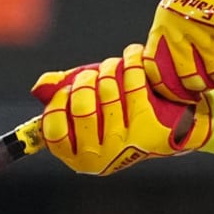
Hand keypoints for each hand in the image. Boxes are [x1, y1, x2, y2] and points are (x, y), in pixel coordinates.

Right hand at [30, 46, 210, 174]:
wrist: (172, 129)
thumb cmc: (119, 117)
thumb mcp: (88, 111)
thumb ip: (61, 98)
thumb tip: (41, 87)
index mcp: (78, 157)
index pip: (53, 128)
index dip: (58, 103)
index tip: (68, 90)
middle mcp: (100, 156)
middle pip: (80, 103)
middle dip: (86, 79)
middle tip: (94, 74)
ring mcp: (125, 143)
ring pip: (107, 88)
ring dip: (110, 68)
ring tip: (115, 67)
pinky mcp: (149, 126)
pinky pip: (133, 81)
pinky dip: (132, 60)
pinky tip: (132, 55)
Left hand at [144, 0, 213, 97]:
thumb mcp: (187, 1)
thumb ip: (181, 30)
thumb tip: (182, 70)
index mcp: (166, 19)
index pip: (156, 67)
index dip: (170, 86)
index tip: (186, 91)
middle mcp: (182, 26)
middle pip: (190, 77)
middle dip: (206, 83)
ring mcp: (207, 30)